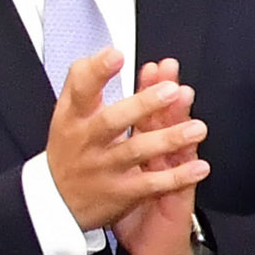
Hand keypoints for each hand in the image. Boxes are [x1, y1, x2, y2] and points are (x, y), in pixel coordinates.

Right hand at [46, 49, 204, 239]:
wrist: (54, 201)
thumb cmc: (69, 147)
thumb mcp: (67, 113)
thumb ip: (84, 82)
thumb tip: (107, 52)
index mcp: (74, 117)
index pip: (81, 89)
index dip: (96, 72)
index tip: (116, 55)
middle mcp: (87, 141)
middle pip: (112, 121)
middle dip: (142, 104)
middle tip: (171, 90)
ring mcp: (103, 168)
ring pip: (136, 152)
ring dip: (169, 139)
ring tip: (197, 128)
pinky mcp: (119, 193)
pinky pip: (151, 184)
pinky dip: (177, 177)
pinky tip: (199, 167)